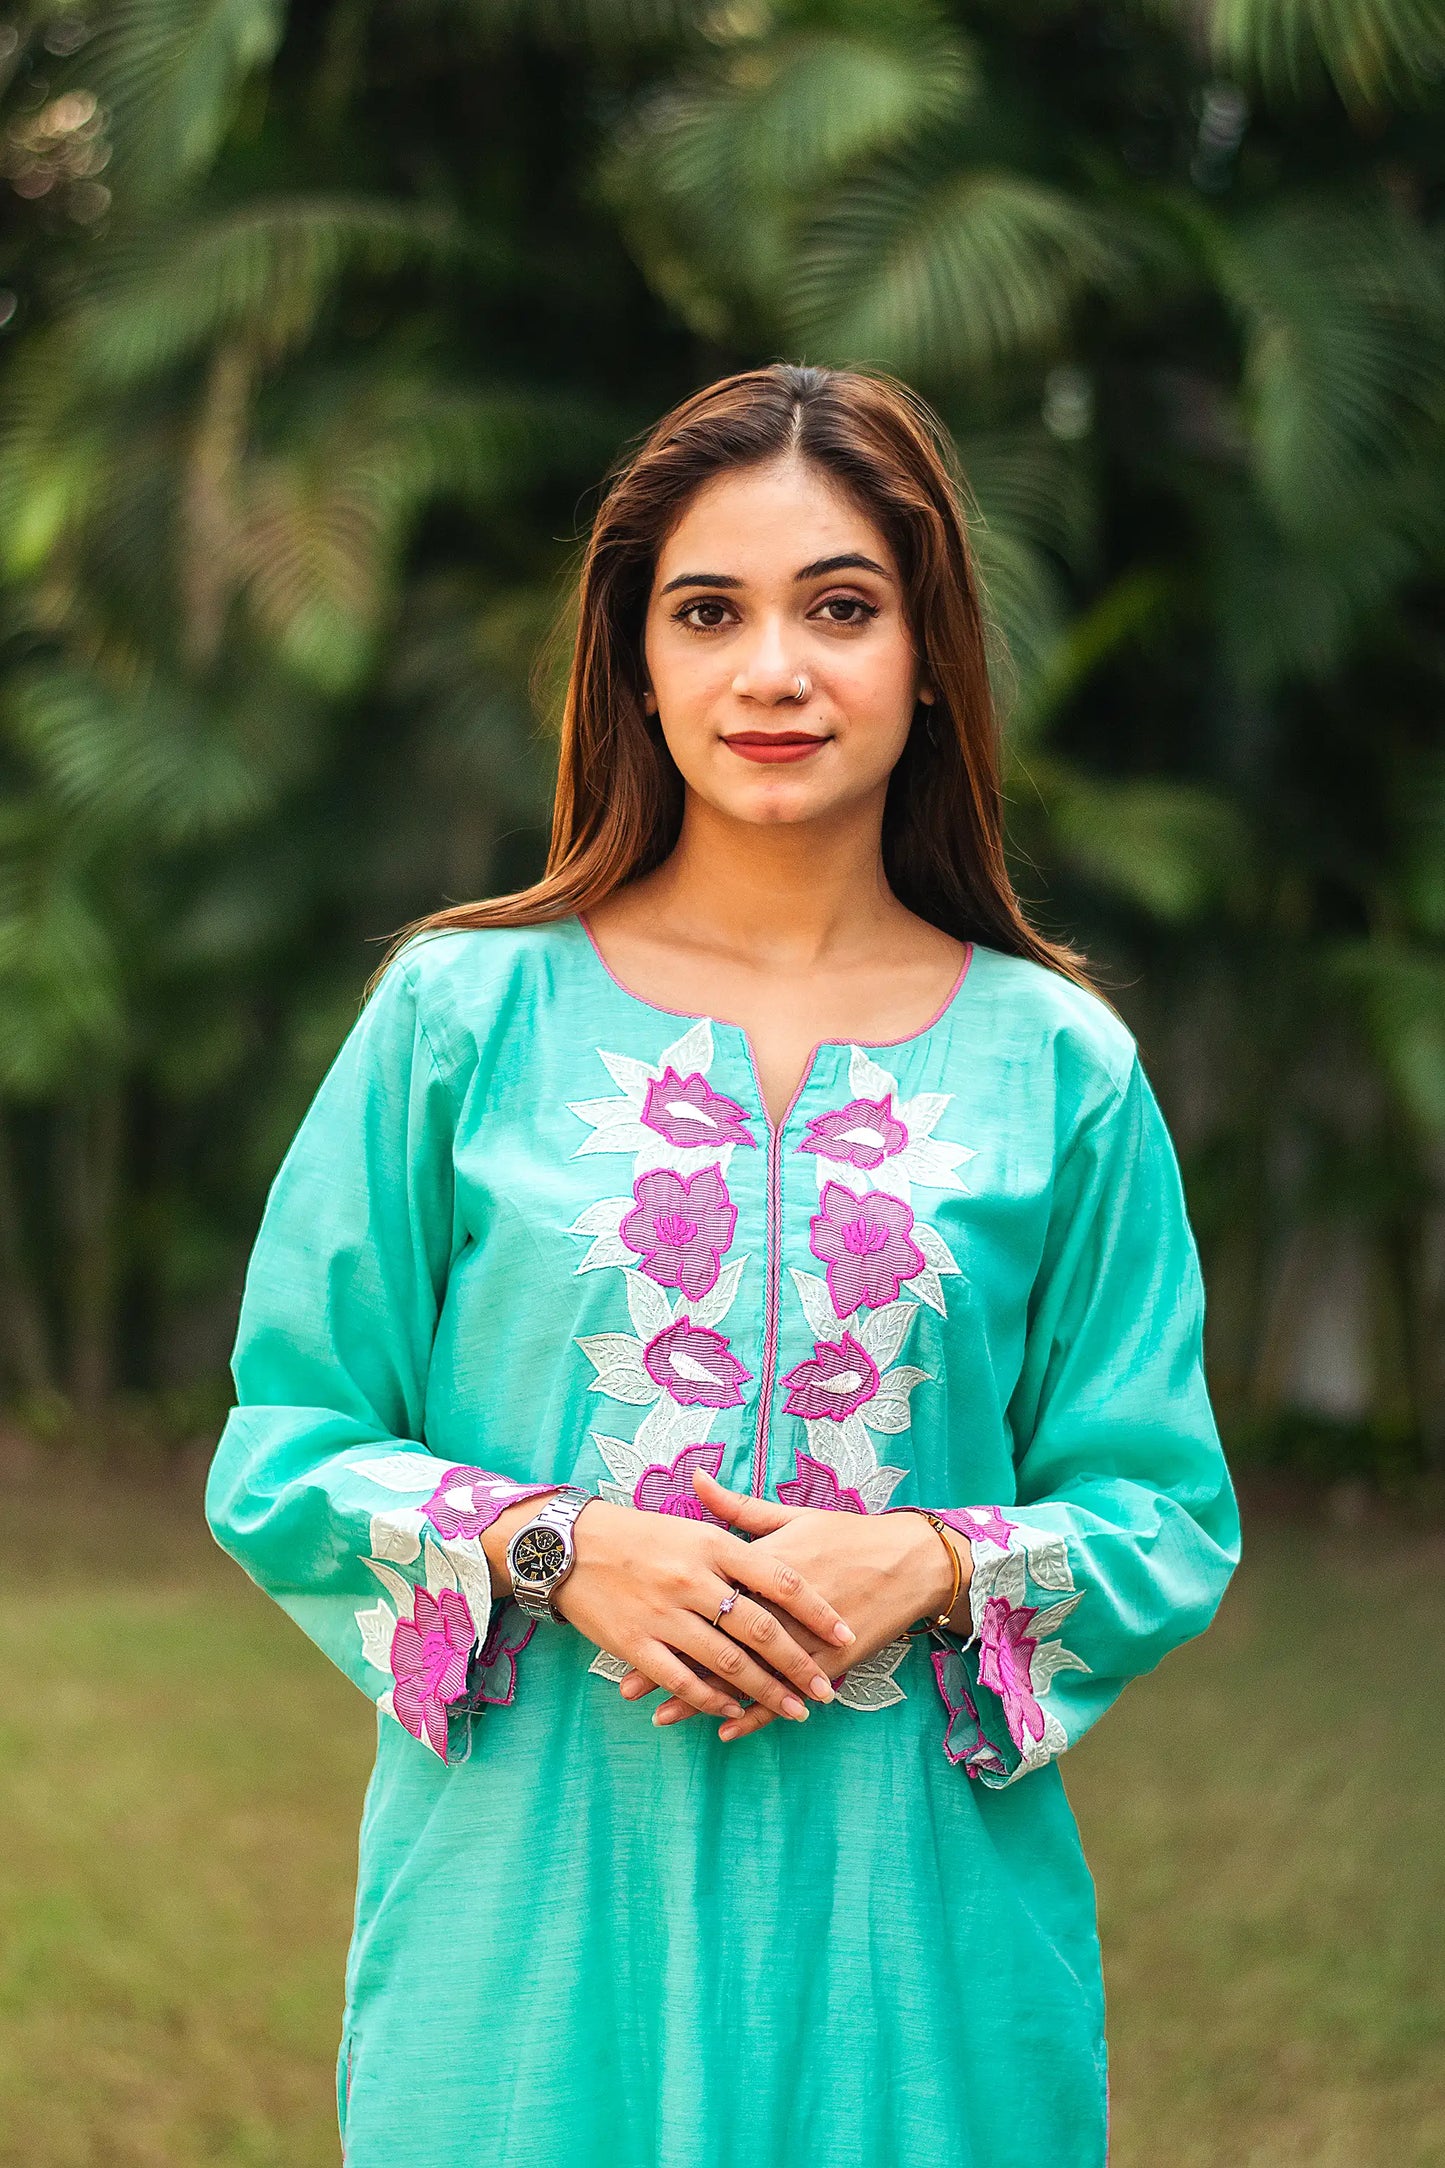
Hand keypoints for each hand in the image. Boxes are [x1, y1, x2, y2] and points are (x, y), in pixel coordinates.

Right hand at [484, 1494, 856, 1725]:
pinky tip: (733, 1711)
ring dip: (765, 1691)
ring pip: (727, 1662)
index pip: (779, 1579)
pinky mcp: (635, 1644)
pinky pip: (682, 1679)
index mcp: (712, 1546)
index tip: (844, 1633)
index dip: (815, 1609)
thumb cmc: (639, 1534)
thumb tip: (784, 1560)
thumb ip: (737, 1539)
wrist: (568, 1546)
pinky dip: (711, 1699)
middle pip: (760, 1629)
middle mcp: (692, 1580)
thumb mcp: (692, 1526)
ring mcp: (663, 1615)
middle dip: (799, 1665)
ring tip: (795, 1709)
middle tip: (826, 1690)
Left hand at [618, 1469, 968, 1740]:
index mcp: (763, 1566)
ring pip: (745, 1675)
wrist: (910, 1561)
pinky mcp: (828, 1662)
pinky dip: (756, 1715)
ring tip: (664, 1716)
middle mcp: (778, 1606)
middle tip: (629, 1686)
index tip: (626, 1624)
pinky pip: (785, 1693)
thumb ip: (738, 1509)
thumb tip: (695, 1478)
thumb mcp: (792, 1516)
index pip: (705, 1593)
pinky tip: (726, 1730)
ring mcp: (803, 1639)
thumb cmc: (847, 1534)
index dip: (665, 1612)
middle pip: (715, 1640)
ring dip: (703, 1698)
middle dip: (671, 1664)